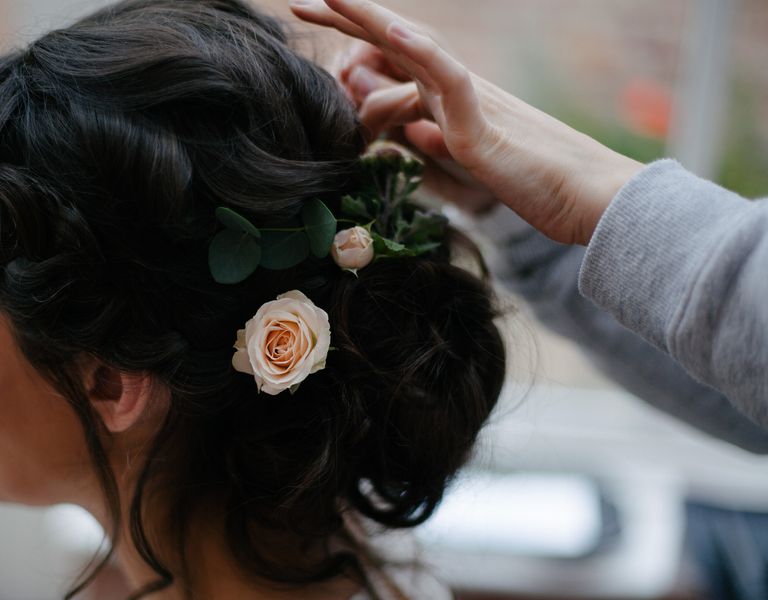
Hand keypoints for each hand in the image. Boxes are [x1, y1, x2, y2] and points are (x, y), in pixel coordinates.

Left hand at [289, 0, 643, 245]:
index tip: (314, 27)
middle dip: (347, 17)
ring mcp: (473, 104)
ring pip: (419, 46)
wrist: (590, 198)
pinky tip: (393, 30)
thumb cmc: (538, 182)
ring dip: (371, 18)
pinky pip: (453, 82)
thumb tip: (410, 126)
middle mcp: (458, 91)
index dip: (354, 40)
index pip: (396, 59)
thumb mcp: (471, 160)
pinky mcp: (485, 130)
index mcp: (451, 100)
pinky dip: (423, 53)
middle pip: (397, 41)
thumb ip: (439, 139)